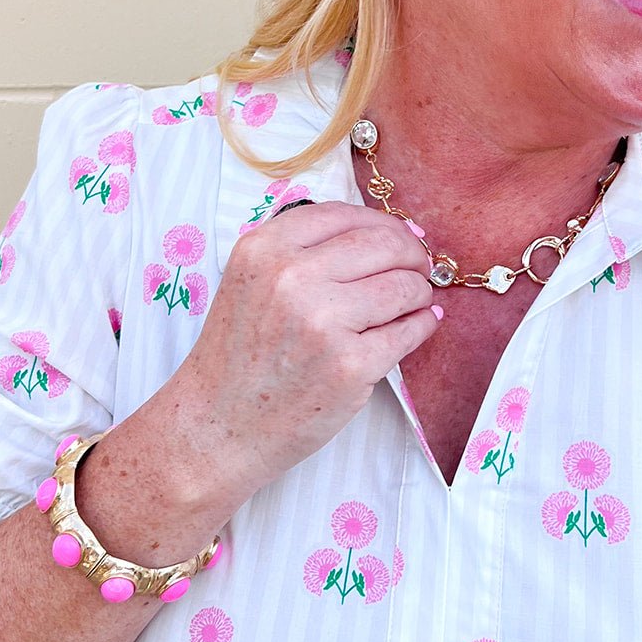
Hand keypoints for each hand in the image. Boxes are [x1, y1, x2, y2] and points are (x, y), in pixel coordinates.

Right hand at [168, 202, 440, 510]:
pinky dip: (423, 324)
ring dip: (420, 290)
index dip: (382, 223)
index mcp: (264, 250)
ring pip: (403, 286)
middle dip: (412, 254)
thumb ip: (301, 252)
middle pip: (382, 244)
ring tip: (416, 300)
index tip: (399, 237)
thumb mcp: (249, 283)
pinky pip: (409, 332)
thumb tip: (384, 233)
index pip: (344, 216)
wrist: (217, 426)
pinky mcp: (350, 366)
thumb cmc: (239, 357)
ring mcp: (323, 323)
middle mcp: (292, 278)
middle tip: (420, 267)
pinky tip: (419, 324)